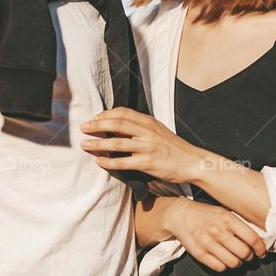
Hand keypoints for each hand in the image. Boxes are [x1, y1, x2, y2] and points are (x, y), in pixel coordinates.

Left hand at [79, 107, 203, 183]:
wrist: (192, 162)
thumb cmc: (173, 147)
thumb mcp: (158, 130)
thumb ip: (140, 127)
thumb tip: (117, 126)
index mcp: (149, 121)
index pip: (122, 112)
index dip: (105, 114)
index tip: (93, 118)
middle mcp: (147, 131)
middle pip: (117, 123)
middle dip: (97, 125)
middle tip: (83, 128)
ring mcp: (147, 147)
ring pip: (117, 143)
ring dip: (98, 143)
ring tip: (85, 144)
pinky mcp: (148, 163)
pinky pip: (124, 162)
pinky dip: (109, 162)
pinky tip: (99, 162)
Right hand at [163, 198, 267, 271]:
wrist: (180, 215)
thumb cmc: (206, 214)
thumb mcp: (223, 211)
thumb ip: (238, 223)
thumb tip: (257, 239)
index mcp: (227, 218)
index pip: (251, 238)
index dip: (260, 248)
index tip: (262, 252)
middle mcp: (217, 231)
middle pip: (244, 253)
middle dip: (249, 256)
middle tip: (248, 254)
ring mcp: (207, 243)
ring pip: (233, 263)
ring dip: (238, 263)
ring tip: (236, 257)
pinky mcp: (199, 253)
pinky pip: (220, 268)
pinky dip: (225, 266)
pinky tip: (224, 260)